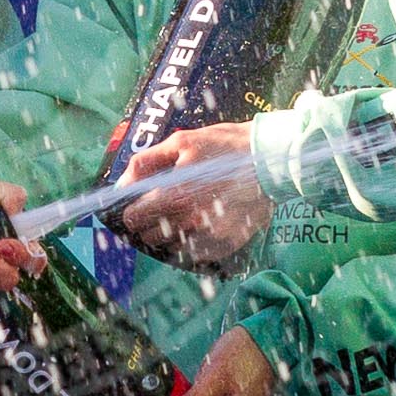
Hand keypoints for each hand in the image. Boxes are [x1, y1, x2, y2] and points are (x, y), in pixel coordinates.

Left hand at [115, 122, 273, 268]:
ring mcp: (209, 236)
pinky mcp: (227, 245)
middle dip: (149, 223)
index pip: (134, 218)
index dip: (131, 211)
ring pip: (172, 247)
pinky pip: (197, 254)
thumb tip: (123, 182)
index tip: (136, 206)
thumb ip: (147, 162)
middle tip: (161, 208)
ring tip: (183, 214)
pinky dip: (193, 243)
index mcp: (174, 195)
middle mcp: (189, 221)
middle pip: (150, 236)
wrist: (272, 160)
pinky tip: (200, 224)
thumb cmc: (226, 146)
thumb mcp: (182, 142)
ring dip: (170, 235)